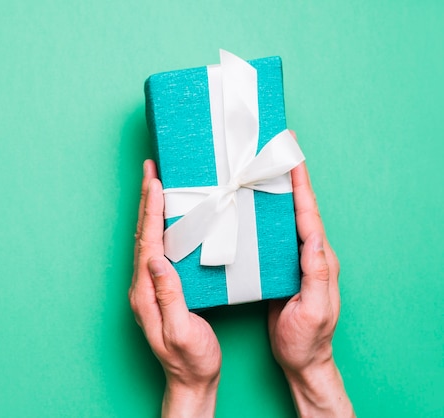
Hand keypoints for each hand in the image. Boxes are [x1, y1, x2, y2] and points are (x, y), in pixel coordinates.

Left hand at [129, 160, 220, 417]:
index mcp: (146, 293)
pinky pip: (159, 250)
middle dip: (146, 201)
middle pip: (143, 235)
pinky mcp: (161, 289)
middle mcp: (143, 286)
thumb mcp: (181, 332)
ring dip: (152, 211)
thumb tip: (156, 260)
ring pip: (149, 240)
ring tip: (157, 185)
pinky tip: (170, 219)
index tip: (155, 183)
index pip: (148, 243)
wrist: (191, 381)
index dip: (151, 211)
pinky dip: (161, 228)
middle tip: (151, 171)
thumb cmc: (191, 360)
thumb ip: (168, 296)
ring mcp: (150, 288)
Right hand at [268, 135, 354, 416]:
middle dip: (289, 175)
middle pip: (297, 206)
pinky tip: (246, 206)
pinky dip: (260, 214)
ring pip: (282, 216)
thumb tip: (314, 236)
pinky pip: (269, 233)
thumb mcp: (315, 309)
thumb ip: (315, 273)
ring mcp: (291, 259)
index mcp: (318, 258)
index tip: (292, 155)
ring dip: (273, 190)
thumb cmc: (307, 338)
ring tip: (258, 167)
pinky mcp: (276, 267)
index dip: (301, 183)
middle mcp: (306, 253)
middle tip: (276, 147)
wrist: (301, 360)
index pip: (309, 213)